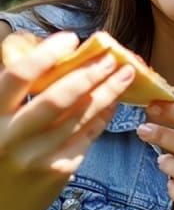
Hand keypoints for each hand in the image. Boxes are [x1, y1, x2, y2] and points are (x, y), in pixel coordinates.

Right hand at [0, 31, 133, 209]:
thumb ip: (10, 95)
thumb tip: (42, 54)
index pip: (17, 77)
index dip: (46, 54)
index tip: (71, 38)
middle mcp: (12, 137)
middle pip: (57, 97)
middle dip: (89, 73)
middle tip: (112, 56)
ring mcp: (38, 156)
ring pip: (80, 116)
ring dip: (107, 92)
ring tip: (125, 74)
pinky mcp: (60, 171)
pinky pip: (88, 136)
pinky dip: (103, 116)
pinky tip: (115, 102)